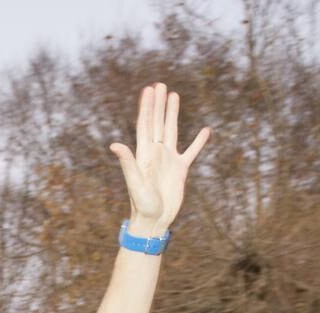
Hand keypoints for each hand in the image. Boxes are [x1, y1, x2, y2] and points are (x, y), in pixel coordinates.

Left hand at [109, 84, 210, 235]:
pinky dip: (198, 142)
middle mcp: (155, 153)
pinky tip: (205, 131)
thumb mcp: (134, 182)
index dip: (147, 107)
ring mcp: (168, 160)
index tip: (149, 89)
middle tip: (161, 85)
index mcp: (144, 153)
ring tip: (174, 96)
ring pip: (171, 131)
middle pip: (157, 122)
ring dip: (172, 114)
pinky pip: (191, 152)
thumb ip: (127, 162)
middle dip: (158, 104)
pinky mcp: (180, 170)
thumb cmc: (142, 205)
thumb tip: (114, 145)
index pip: (145, 124)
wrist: (154, 221)